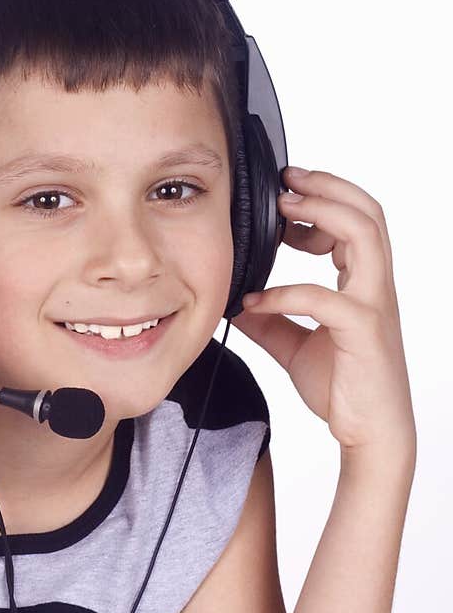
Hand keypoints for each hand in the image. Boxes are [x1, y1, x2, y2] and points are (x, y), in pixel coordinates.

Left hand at [230, 165, 416, 459]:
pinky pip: (325, 297)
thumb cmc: (344, 389)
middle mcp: (375, 288)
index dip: (323, 199)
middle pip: (368, 212)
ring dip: (321, 213)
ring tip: (283, 209)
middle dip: (326, 187)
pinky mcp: (363, 332)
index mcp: (364, 285)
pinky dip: (286, 292)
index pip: (356, 221)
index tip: (285, 194)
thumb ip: (271, 321)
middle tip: (285, 179)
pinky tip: (254, 301)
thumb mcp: (296, 348)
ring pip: (364, 235)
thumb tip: (237, 302)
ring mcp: (374, 306)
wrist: (370, 434)